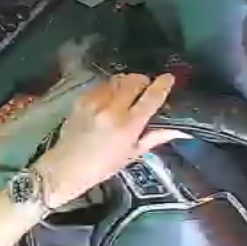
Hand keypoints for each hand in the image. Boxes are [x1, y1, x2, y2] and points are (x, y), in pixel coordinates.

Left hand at [35, 73, 187, 207]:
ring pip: (117, 80)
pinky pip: (102, 85)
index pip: (150, 98)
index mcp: (127, 126)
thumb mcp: (132, 154)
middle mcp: (111, 109)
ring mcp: (94, 102)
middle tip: (145, 89)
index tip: (169, 78)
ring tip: (127, 95)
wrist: (66, 167)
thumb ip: (155, 137)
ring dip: (126, 84)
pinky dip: (110, 89)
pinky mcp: (81, 99)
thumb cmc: (103, 166)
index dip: (162, 85)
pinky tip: (109, 101)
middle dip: (143, 81)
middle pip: (134, 81)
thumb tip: (180, 130)